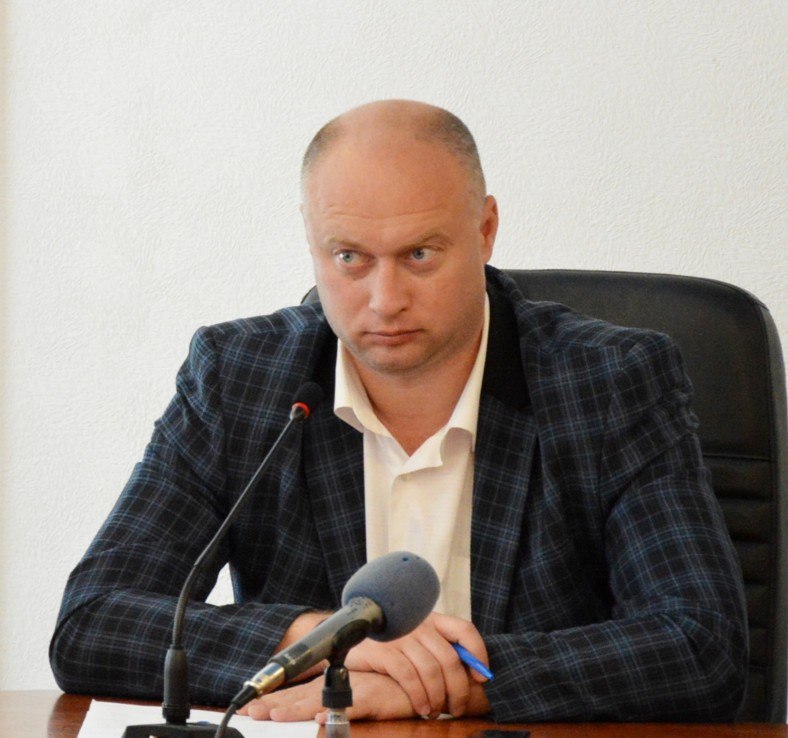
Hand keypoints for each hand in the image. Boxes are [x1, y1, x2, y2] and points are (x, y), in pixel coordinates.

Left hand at [241, 671, 413, 721]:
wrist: (428, 678)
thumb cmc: (397, 685)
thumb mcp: (366, 692)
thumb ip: (345, 700)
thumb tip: (317, 716)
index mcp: (340, 683)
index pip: (302, 692)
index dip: (278, 700)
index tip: (252, 708)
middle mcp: (345, 682)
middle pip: (304, 694)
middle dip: (277, 704)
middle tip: (252, 711)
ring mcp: (358, 687)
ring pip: (321, 699)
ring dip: (298, 707)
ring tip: (274, 714)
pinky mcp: (376, 694)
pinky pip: (353, 705)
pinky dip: (335, 711)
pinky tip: (320, 718)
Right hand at [342, 611, 490, 717]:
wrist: (349, 634)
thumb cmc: (390, 642)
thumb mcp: (416, 638)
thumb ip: (438, 648)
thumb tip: (471, 674)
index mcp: (432, 619)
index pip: (464, 629)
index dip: (478, 653)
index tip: (480, 678)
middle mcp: (419, 624)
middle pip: (449, 658)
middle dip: (458, 689)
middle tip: (457, 708)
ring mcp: (401, 636)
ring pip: (431, 671)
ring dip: (438, 698)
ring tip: (436, 712)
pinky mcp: (384, 651)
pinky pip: (409, 677)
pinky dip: (420, 696)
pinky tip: (422, 707)